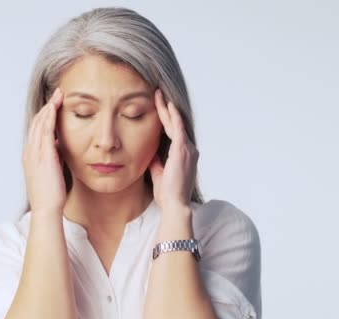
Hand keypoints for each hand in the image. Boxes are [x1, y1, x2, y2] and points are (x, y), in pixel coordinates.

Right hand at [22, 87, 65, 212]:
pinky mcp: (43, 155)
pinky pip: (45, 131)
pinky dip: (49, 117)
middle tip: (58, 93)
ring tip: (59, 95)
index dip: (45, 115)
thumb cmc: (51, 194)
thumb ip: (54, 156)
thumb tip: (60, 145)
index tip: (55, 104)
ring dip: (49, 107)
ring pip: (40, 123)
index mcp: (31, 155)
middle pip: (37, 122)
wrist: (47, 208)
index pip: (36, 129)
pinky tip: (56, 107)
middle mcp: (30, 151)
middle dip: (47, 106)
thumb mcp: (52, 170)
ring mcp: (34, 153)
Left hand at [148, 88, 198, 211]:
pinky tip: (168, 105)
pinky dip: (173, 116)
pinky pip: (177, 129)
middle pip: (175, 124)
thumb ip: (156, 161)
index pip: (172, 132)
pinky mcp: (182, 150)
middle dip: (166, 109)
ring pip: (175, 123)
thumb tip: (150, 151)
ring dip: (167, 109)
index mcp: (183, 155)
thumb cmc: (167, 193)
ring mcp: (187, 149)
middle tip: (158, 93)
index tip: (158, 107)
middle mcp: (188, 150)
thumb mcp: (158, 173)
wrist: (174, 204)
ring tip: (159, 95)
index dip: (165, 119)